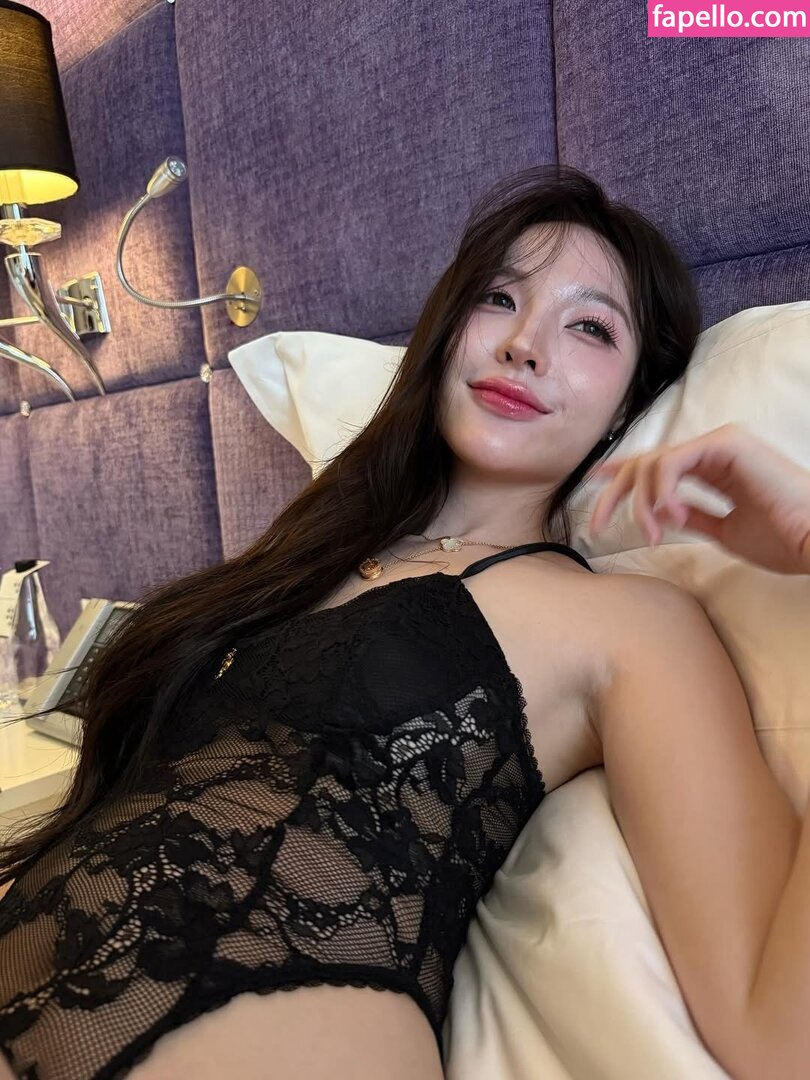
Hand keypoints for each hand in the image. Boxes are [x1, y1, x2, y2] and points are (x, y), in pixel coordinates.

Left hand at [588, 423, 809, 574]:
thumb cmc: (782, 539)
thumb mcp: (724, 530)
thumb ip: (694, 516)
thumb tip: (663, 514)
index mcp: (715, 468)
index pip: (658, 464)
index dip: (623, 473)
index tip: (594, 483)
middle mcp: (714, 450)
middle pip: (647, 460)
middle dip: (616, 492)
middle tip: (597, 524)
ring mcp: (720, 443)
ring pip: (654, 461)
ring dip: (642, 501)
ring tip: (653, 531)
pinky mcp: (726, 444)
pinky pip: (673, 461)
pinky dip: (662, 489)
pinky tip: (670, 515)